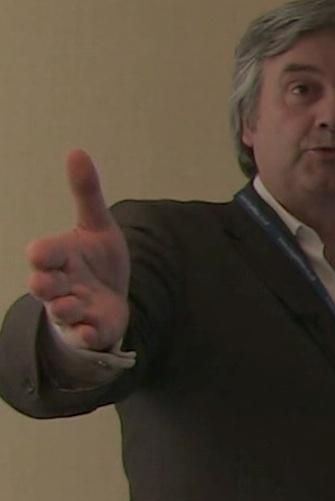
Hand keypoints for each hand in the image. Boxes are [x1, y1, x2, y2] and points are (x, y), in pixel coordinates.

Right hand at [26, 149, 129, 350]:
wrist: (112, 300)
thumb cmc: (98, 261)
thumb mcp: (97, 226)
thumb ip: (87, 194)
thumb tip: (77, 151)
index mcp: (60, 257)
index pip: (42, 253)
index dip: (42, 254)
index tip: (42, 253)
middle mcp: (60, 285)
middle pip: (41, 286)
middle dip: (44, 285)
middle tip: (49, 283)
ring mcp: (73, 310)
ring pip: (60, 311)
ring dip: (67, 307)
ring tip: (78, 302)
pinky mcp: (88, 330)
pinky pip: (83, 336)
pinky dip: (87, 334)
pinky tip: (94, 330)